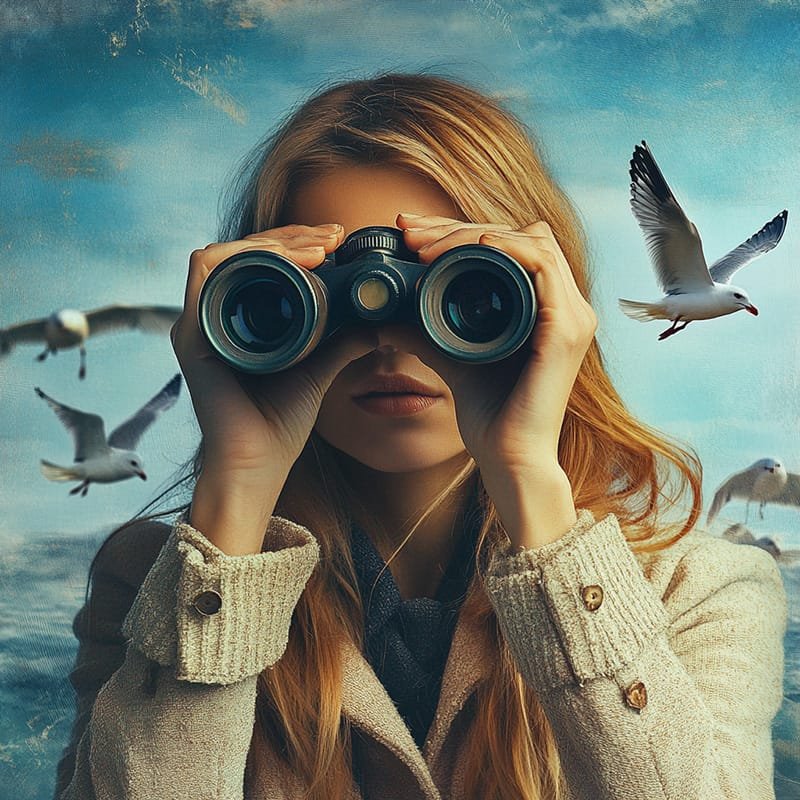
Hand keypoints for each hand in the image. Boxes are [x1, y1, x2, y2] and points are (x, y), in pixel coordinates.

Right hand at [172, 223, 376, 551]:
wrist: (257, 463)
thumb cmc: (280, 423)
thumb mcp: (320, 368)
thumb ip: (343, 340)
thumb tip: (379, 319)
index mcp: (239, 319)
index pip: (262, 260)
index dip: (298, 241)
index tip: (337, 240)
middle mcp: (215, 314)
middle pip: (245, 250)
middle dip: (292, 236)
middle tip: (333, 238)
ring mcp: (200, 321)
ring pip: (226, 252)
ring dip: (273, 242)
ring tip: (318, 249)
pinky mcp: (191, 331)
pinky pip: (205, 270)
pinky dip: (245, 255)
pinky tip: (290, 261)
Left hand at [397, 213, 597, 546]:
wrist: (508, 458)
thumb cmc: (489, 413)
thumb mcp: (449, 356)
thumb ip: (423, 330)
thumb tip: (381, 313)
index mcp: (544, 306)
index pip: (508, 244)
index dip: (458, 230)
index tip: (408, 232)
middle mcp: (564, 305)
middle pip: (518, 235)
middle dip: (458, 227)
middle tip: (409, 233)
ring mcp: (571, 316)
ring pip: (530, 241)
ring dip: (474, 236)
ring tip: (425, 246)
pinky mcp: (565, 330)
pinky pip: (544, 268)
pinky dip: (509, 251)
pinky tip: (473, 250)